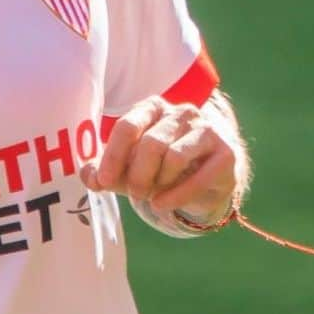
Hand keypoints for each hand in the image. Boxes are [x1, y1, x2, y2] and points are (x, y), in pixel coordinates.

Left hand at [81, 96, 237, 220]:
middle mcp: (180, 113)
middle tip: (134, 193)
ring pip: (174, 156)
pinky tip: (164, 204)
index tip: (103, 181)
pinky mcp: (225, 153)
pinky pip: (199, 176)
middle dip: (138, 174)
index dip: (113, 155)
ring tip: (153, 195)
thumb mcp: (129, 169)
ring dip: (159, 182)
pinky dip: (177, 195)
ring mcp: (205, 130)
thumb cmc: (160, 168)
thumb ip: (106, 172)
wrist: (208, 175)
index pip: (128, 126)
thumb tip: (88, 176)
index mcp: (153, 108)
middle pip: (151, 142)